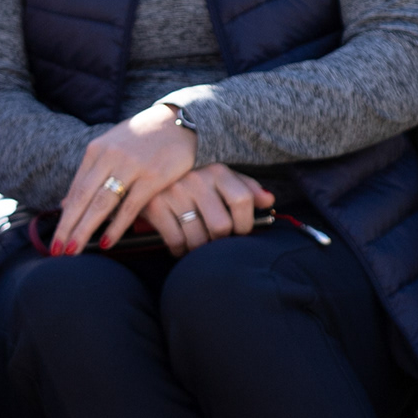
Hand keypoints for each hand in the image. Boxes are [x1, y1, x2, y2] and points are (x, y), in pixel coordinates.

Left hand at [53, 106, 202, 254]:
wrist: (179, 122)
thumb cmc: (142, 139)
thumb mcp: (111, 148)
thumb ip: (90, 174)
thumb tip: (65, 204)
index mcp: (97, 150)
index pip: (75, 190)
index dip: (63, 217)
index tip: (54, 239)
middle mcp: (110, 156)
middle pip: (83, 198)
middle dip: (67, 227)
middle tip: (56, 251)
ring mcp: (131, 166)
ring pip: (102, 203)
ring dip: (84, 229)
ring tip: (72, 251)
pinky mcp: (153, 176)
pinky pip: (130, 206)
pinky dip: (116, 226)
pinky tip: (105, 243)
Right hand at [143, 163, 271, 256]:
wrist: (149, 168)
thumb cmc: (195, 179)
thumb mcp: (221, 177)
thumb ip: (246, 189)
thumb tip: (269, 201)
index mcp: (217, 170)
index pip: (242, 200)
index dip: (246, 223)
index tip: (241, 230)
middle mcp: (196, 179)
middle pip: (221, 226)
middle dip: (221, 240)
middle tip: (216, 239)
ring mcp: (174, 193)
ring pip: (198, 239)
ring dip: (200, 248)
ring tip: (198, 242)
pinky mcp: (155, 207)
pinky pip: (176, 241)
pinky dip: (180, 249)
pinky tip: (181, 244)